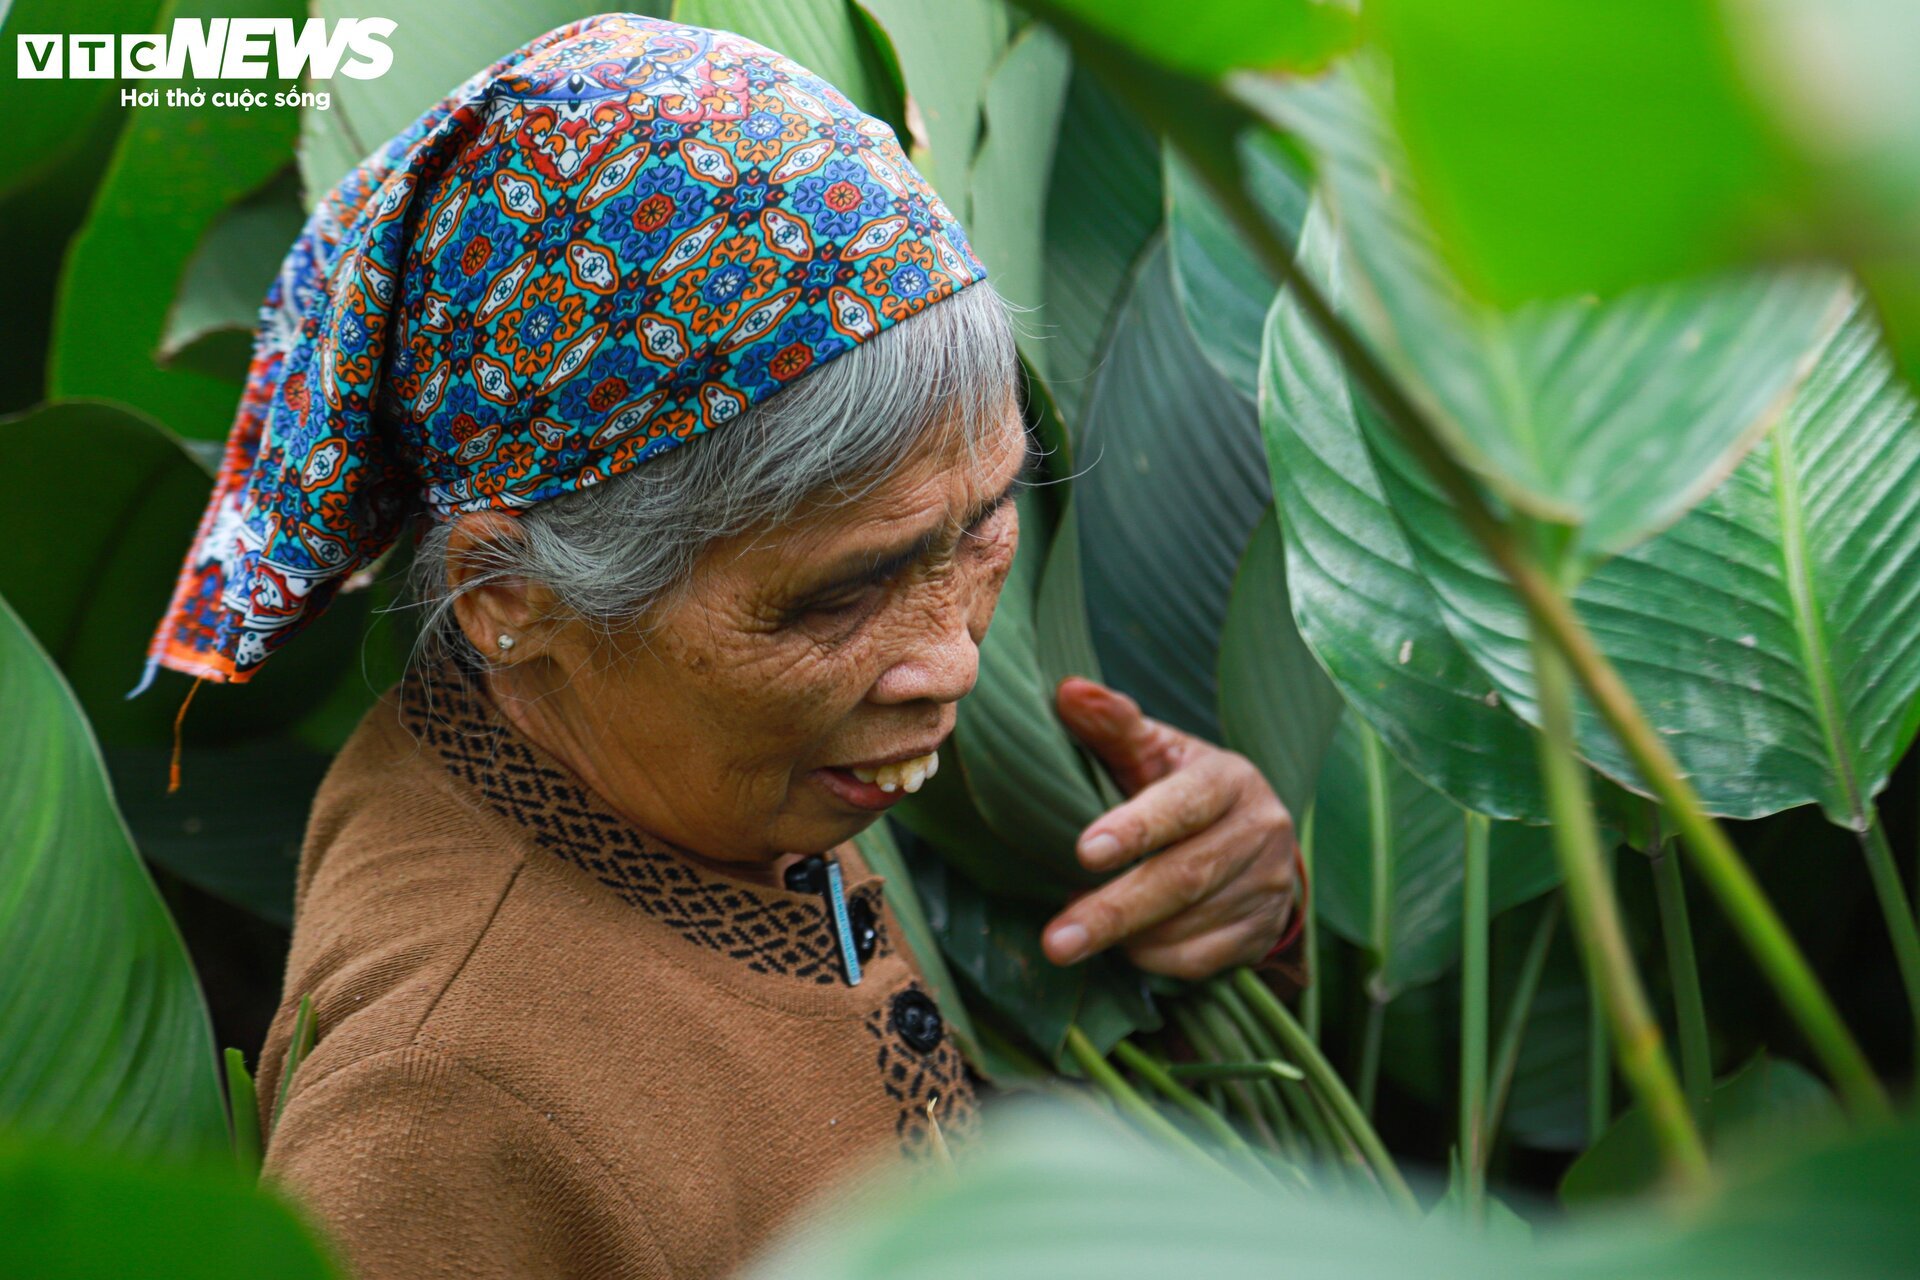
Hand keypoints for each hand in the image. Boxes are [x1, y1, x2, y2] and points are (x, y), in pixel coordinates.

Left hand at [1040, 677, 1300, 980]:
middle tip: (1056, 940)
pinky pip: (1200, 961)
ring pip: (1189, 926)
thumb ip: (1114, 726)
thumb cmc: (1182, 787)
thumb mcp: (1155, 751)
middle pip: (1184, 877)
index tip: (1084, 851)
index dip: (1136, 828)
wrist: (1258, 840)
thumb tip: (1069, 692)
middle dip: (1114, 911)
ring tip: (1072, 936)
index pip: (1184, 805)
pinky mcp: (1261, 932)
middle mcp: (1259, 830)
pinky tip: (1120, 947)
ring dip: (1126, 938)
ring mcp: (1266, 886)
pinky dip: (1152, 959)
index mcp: (1229, 779)